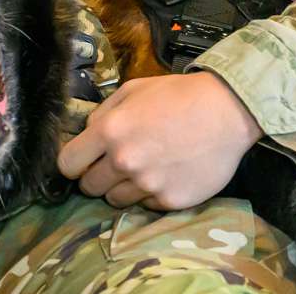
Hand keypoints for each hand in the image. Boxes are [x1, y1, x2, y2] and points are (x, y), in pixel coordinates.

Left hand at [57, 71, 263, 210]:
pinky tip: (167, 173)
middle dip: (98, 176)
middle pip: (89, 187)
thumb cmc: (179, 95)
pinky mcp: (169, 201)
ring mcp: (147, 184)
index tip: (84, 161)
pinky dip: (151, 194)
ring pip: (115, 200)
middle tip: (118, 164)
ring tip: (145, 168)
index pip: (67, 164)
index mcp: (110, 131)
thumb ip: (105, 112)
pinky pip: (146, 206)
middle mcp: (124, 161)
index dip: (74, 163)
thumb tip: (88, 134)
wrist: (227, 111)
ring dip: (124, 187)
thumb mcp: (135, 89)